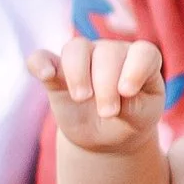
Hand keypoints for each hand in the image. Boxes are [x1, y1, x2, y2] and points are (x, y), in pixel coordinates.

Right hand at [29, 34, 166, 150]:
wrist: (107, 135)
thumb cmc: (131, 119)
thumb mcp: (141, 118)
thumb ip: (136, 106)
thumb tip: (122, 95)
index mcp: (141, 60)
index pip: (143, 53)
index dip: (135, 69)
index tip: (127, 92)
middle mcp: (112, 52)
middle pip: (107, 53)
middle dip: (106, 84)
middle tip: (107, 112)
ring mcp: (83, 59)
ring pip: (76, 48)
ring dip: (78, 72)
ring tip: (81, 98)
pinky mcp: (57, 73)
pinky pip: (42, 58)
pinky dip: (40, 63)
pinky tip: (45, 74)